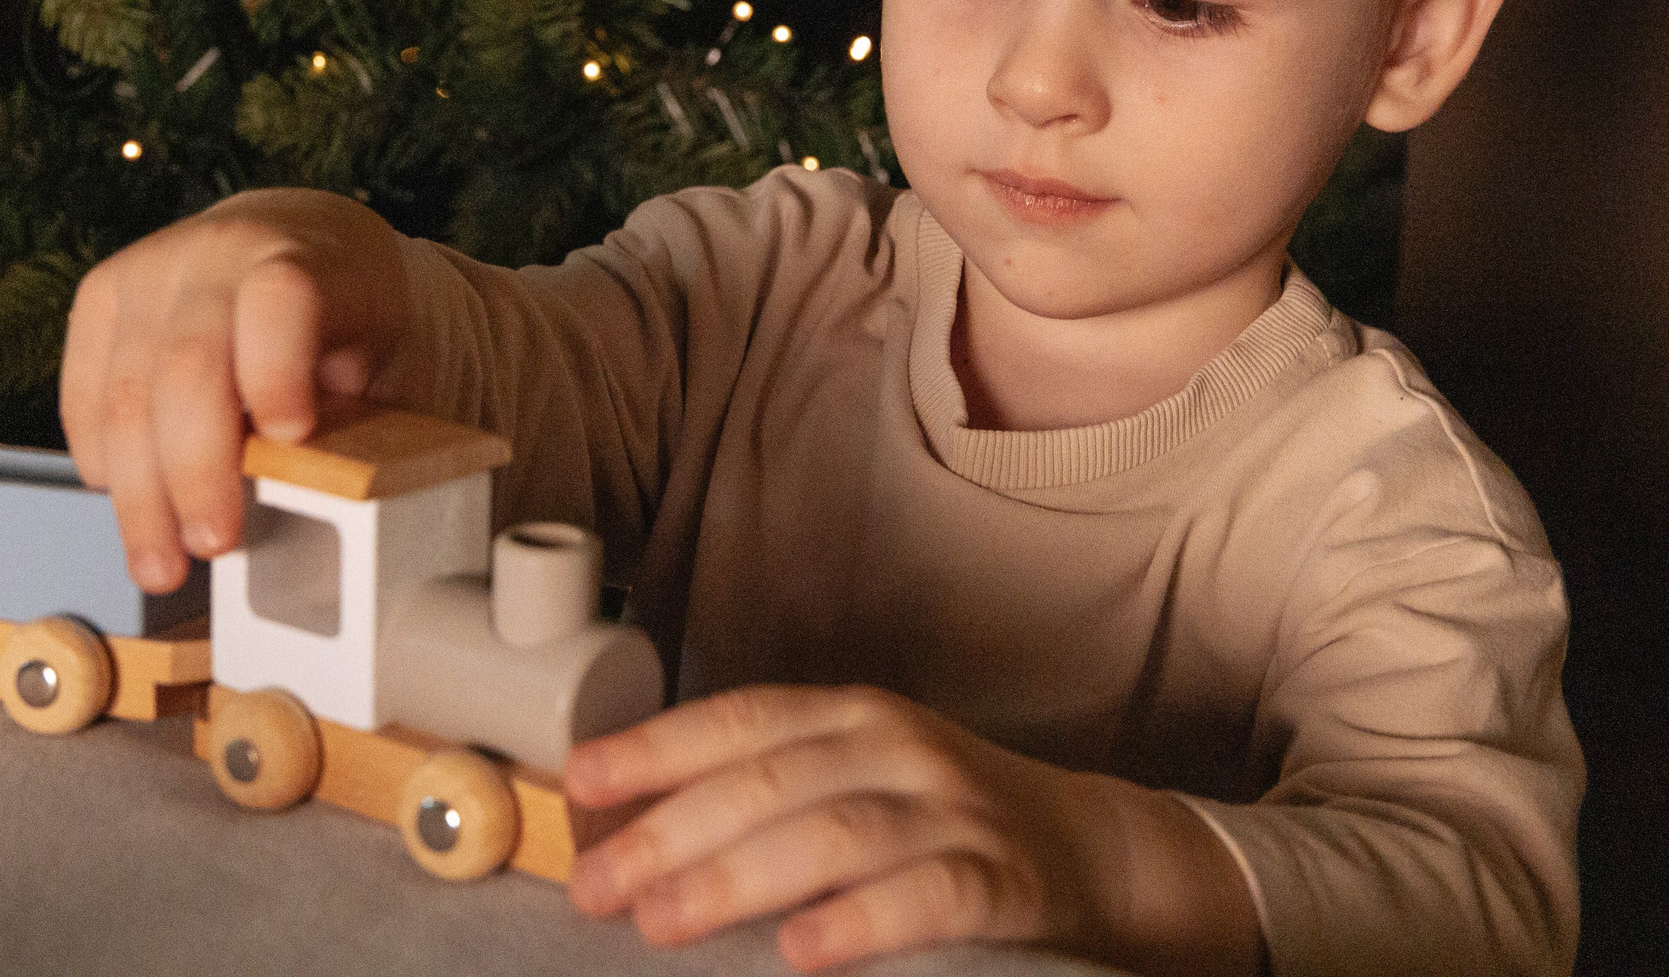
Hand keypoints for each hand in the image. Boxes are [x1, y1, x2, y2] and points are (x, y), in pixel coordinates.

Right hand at [58, 187, 406, 591]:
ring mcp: (152, 267)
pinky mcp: (103, 294)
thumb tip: (318, 507)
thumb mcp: (393, 362)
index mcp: (313, 256)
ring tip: (161, 563)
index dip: (276, 372)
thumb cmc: (361, 321)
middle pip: (187, 364)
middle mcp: (221, 252)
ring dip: (139, 494)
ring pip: (125, 391)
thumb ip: (361, 423)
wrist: (314, 246)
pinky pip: (86, 393)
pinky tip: (133, 506)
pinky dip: (105, 461)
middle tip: (214, 544)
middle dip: (196, 469)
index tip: (290, 437)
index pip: (281, 300)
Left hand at [561, 685, 1134, 970]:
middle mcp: (897, 747)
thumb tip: (623, 827)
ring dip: (738, 877)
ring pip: (834, 834)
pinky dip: (859, 921)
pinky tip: (802, 953)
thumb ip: (760, 794)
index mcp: (850, 716)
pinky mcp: (1003, 880)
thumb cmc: (938, 823)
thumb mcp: (853, 781)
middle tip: (598, 885)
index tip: (579, 783)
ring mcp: (954, 809)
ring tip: (663, 920)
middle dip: (671, 831)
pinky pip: (926, 895)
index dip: (656, 747)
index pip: (740, 719)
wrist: (1090, 851)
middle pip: (770, 779)